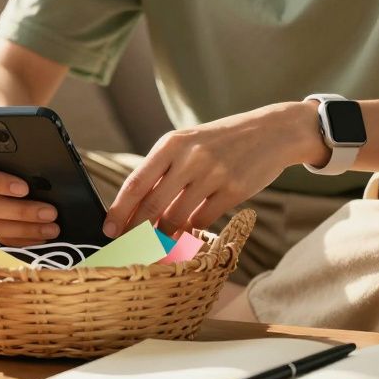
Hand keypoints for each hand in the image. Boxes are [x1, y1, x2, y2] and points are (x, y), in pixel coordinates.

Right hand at [0, 142, 60, 245]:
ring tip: (51, 228)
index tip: (25, 188)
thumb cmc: (2, 149)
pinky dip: (20, 238)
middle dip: (21, 211)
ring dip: (24, 229)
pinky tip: (40, 236)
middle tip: (50, 213)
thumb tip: (45, 176)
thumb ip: (17, 156)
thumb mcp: (5, 145)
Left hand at [102, 102, 324, 237]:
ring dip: (166, 235)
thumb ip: (164, 172)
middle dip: (137, 232)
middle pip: (153, 206)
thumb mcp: (188, 144)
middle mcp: (189, 157)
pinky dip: (193, 229)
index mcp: (171, 143)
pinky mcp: (234, 190)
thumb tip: (134, 210)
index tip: (108, 230)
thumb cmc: (221, 141)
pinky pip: (203, 220)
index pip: (136, 183)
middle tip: (130, 247)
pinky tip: (190, 230)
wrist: (270, 131)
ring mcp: (213, 174)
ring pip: (177, 218)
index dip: (119, 210)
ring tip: (160, 243)